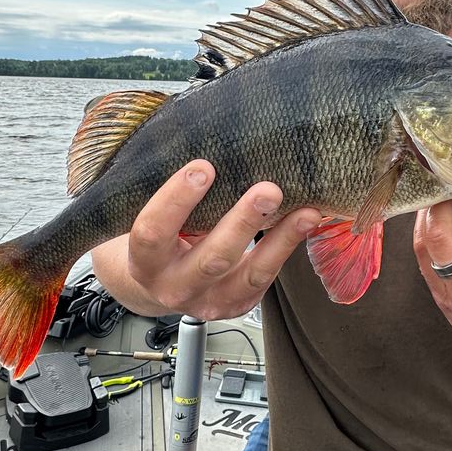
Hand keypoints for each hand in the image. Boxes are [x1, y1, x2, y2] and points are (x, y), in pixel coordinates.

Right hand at [123, 160, 321, 321]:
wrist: (158, 285)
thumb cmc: (160, 238)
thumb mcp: (154, 218)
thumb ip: (176, 196)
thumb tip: (216, 145)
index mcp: (145, 261)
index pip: (154, 231)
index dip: (176, 200)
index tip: (203, 167)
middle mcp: (174, 287)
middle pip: (211, 259)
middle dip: (242, 223)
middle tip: (268, 190)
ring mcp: (208, 301)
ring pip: (249, 275)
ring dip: (281, 241)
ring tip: (306, 213)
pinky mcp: (237, 305)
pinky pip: (266, 279)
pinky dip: (287, 249)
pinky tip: (305, 223)